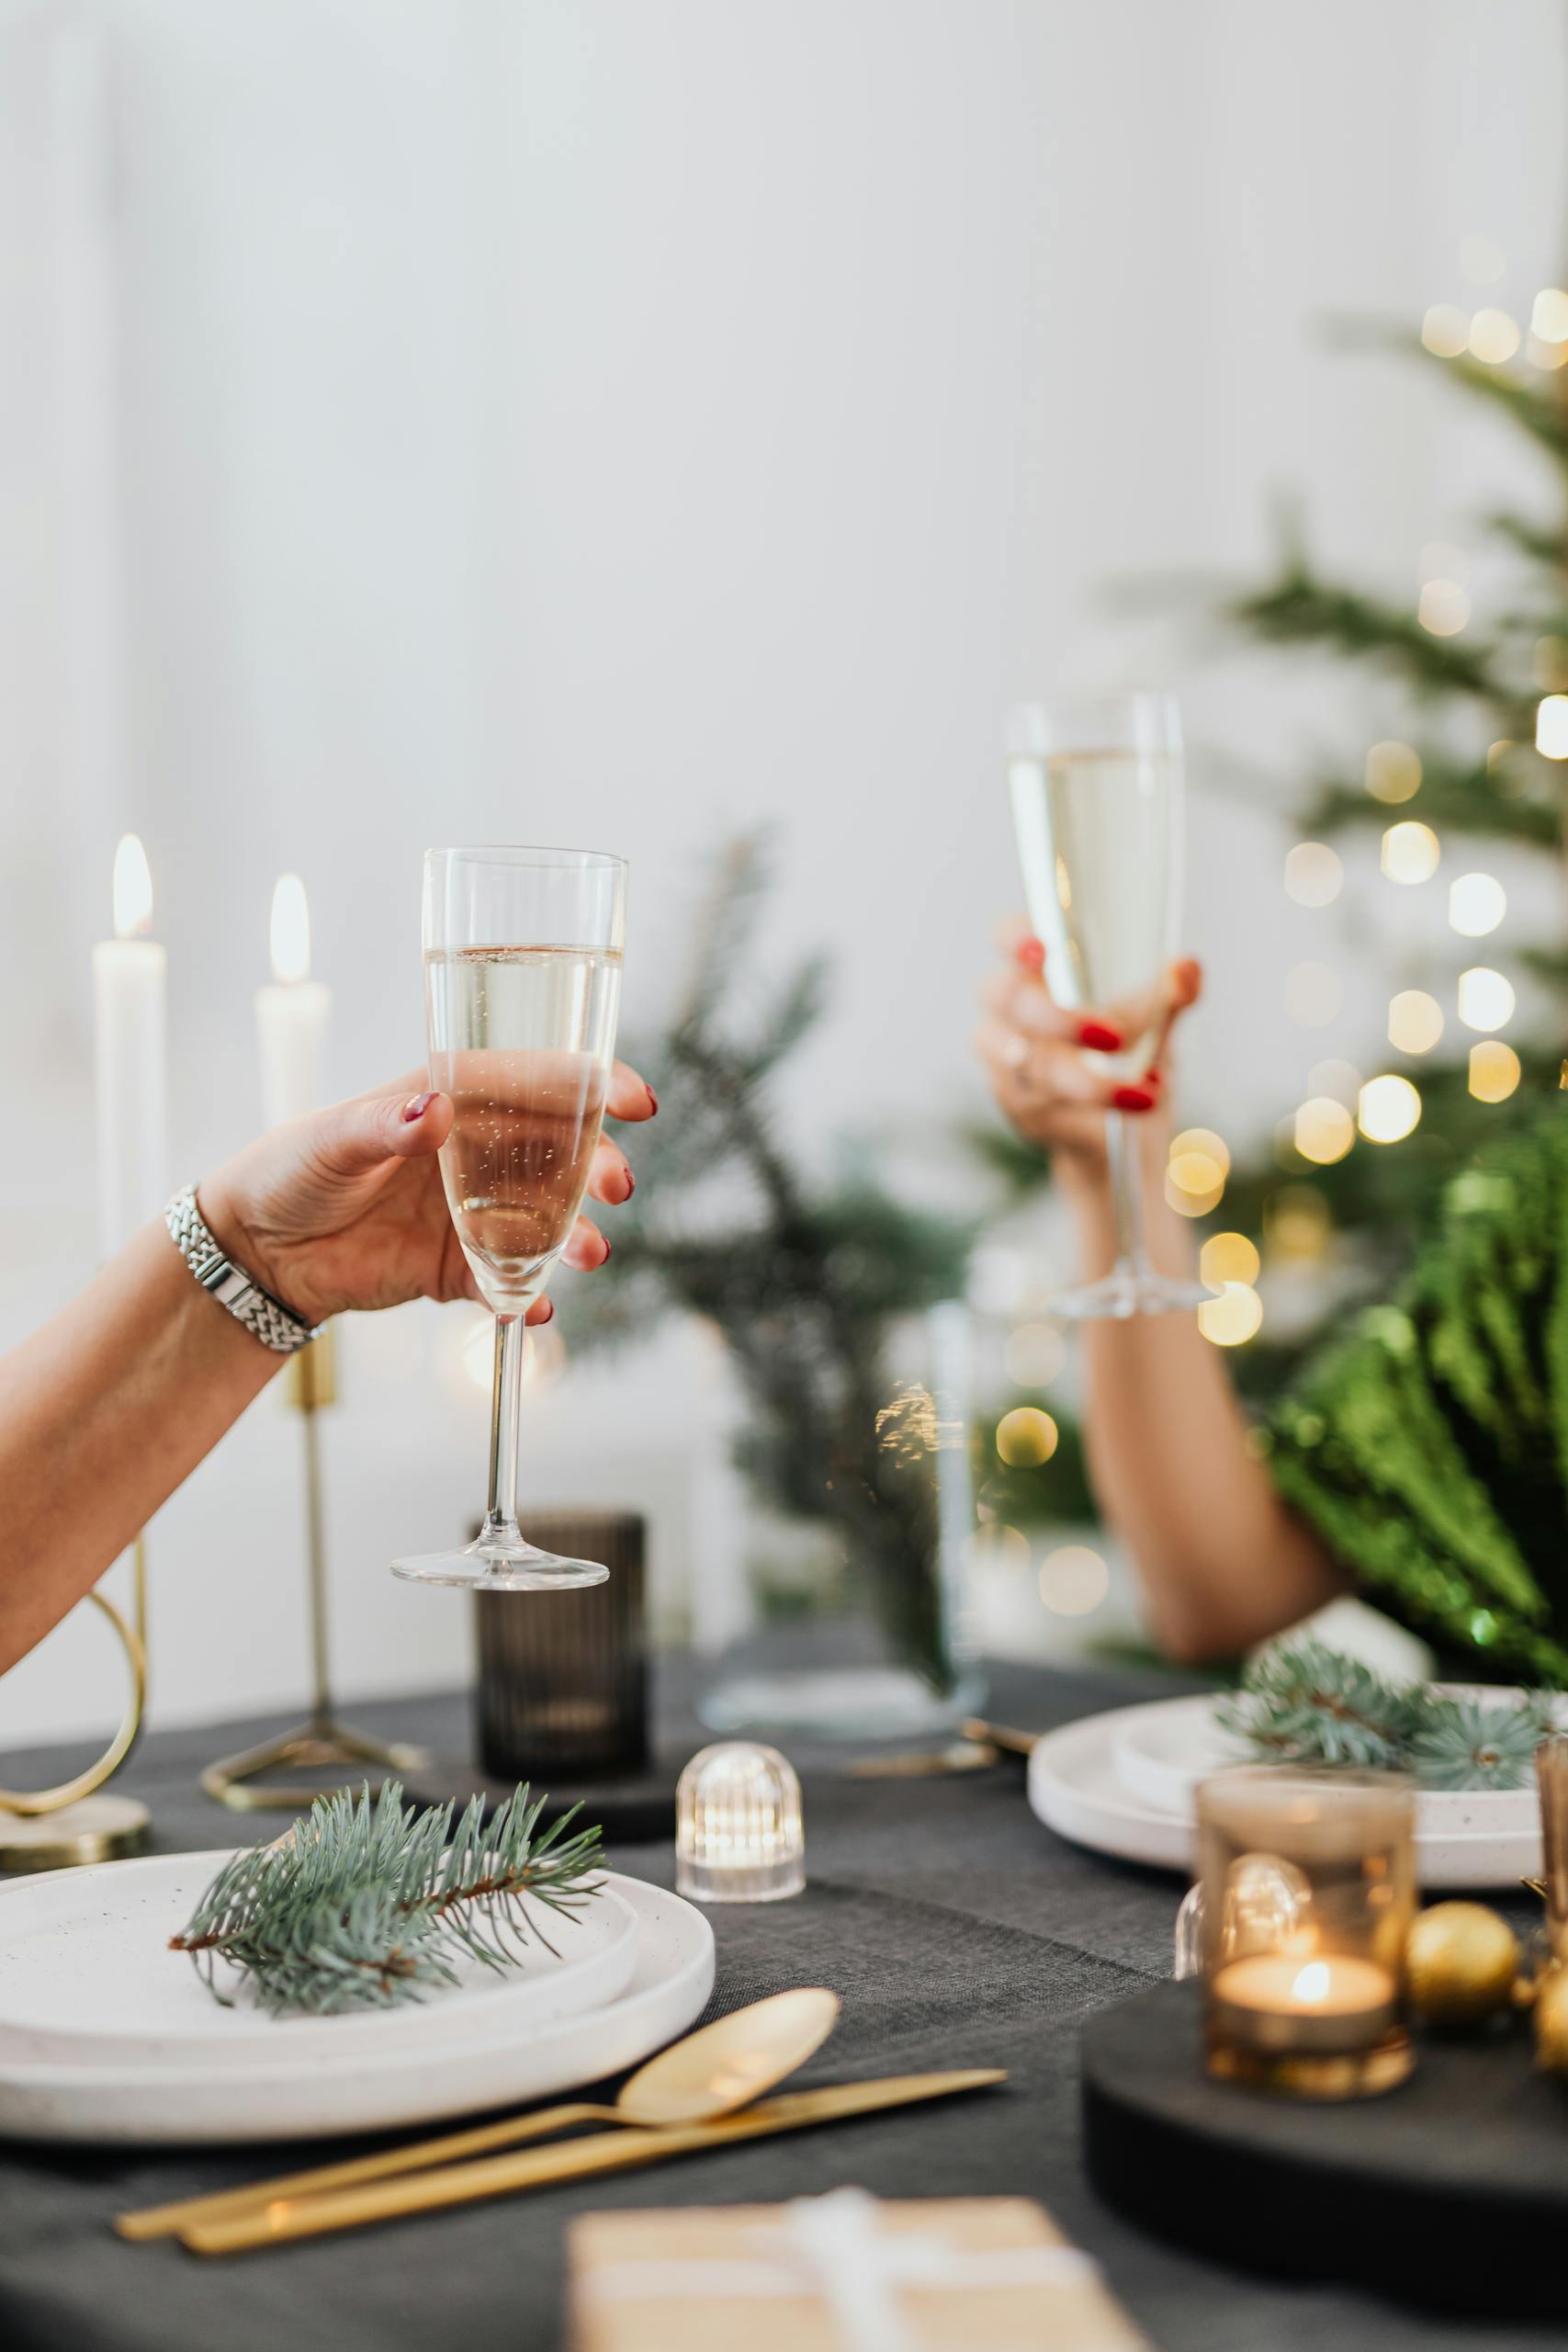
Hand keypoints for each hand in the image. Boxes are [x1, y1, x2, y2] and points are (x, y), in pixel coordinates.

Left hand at [197, 1063, 656, 1327]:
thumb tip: (430, 1112)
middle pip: (561, 1154)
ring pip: (548, 1222)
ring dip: (578, 1236)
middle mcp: (477, 1155)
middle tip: (615, 1188)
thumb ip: (382, 1126)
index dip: (593, 1084)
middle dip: (598, 1168)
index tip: (633, 1100)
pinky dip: (528, 1296)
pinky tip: (535, 1306)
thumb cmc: (290, 1170)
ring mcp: (474, 1214)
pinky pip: (508, 1284)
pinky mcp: (458, 1271)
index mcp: (453, 1102)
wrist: (258, 1252)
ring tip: (588, 1255)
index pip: (536, 1080)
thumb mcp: (331, 1140)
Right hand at [975, 919, 1200, 1175]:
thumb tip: (1187, 970)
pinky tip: (1138, 1107)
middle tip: (1114, 1037)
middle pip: (1009, 1000)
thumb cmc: (1123, 1049)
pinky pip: (1048, 1110)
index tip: (1045, 947)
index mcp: (1036, 970)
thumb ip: (1167, 993)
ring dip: (1093, 1081)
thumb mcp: (1152, 1018)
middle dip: (1060, 1018)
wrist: (1114, 1123)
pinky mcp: (1018, 1108)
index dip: (1016, 938)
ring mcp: (1006, 1062)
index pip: (1006, 938)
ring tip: (1150, 1088)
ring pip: (1033, 1065)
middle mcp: (1009, 1012)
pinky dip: (1100, 1111)